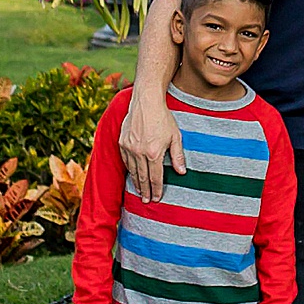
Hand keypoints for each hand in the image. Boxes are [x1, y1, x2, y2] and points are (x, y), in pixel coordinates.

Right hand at [120, 87, 184, 204]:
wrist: (146, 102)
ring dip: (136, 182)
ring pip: (132, 171)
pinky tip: (132, 174)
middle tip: (146, 201)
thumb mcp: (175, 136)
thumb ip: (177, 155)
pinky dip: (129, 169)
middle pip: (142, 177)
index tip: (157, 199)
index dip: (157, 190)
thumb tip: (181, 172)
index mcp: (154, 153)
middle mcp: (139, 153)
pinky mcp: (122, 142)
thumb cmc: (163, 118)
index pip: (155, 177)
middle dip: (145, 191)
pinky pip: (125, 160)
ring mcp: (129, 148)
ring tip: (140, 191)